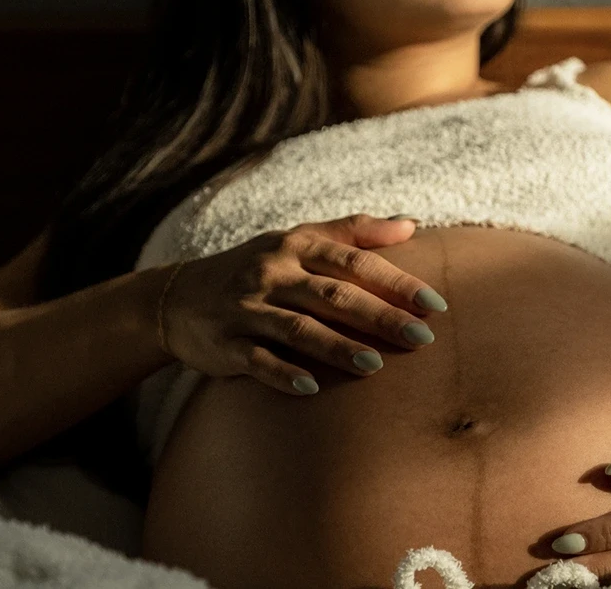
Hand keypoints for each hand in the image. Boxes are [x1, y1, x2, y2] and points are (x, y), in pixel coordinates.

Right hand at [158, 213, 447, 395]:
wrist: (176, 298)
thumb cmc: (256, 268)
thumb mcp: (296, 241)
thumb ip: (352, 232)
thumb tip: (410, 223)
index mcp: (295, 246)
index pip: (353, 261)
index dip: (396, 281)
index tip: (435, 304)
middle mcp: (272, 274)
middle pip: (333, 294)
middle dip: (379, 316)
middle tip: (421, 337)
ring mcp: (247, 309)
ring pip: (298, 328)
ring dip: (337, 347)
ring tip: (374, 366)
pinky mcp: (226, 344)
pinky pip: (257, 360)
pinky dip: (283, 373)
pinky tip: (312, 388)